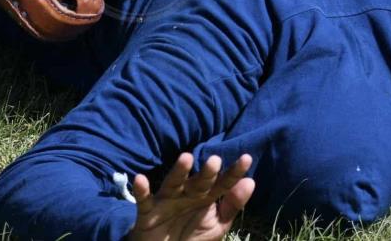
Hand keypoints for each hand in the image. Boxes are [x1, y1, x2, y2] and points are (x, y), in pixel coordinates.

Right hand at [129, 153, 254, 240]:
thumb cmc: (192, 236)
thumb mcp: (217, 225)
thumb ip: (232, 205)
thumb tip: (250, 182)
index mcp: (205, 197)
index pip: (222, 184)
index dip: (233, 173)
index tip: (246, 159)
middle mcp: (186, 195)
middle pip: (198, 182)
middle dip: (206, 173)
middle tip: (215, 160)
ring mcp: (167, 201)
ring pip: (173, 184)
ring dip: (178, 172)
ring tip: (186, 158)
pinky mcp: (148, 212)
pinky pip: (145, 200)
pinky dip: (141, 190)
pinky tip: (140, 179)